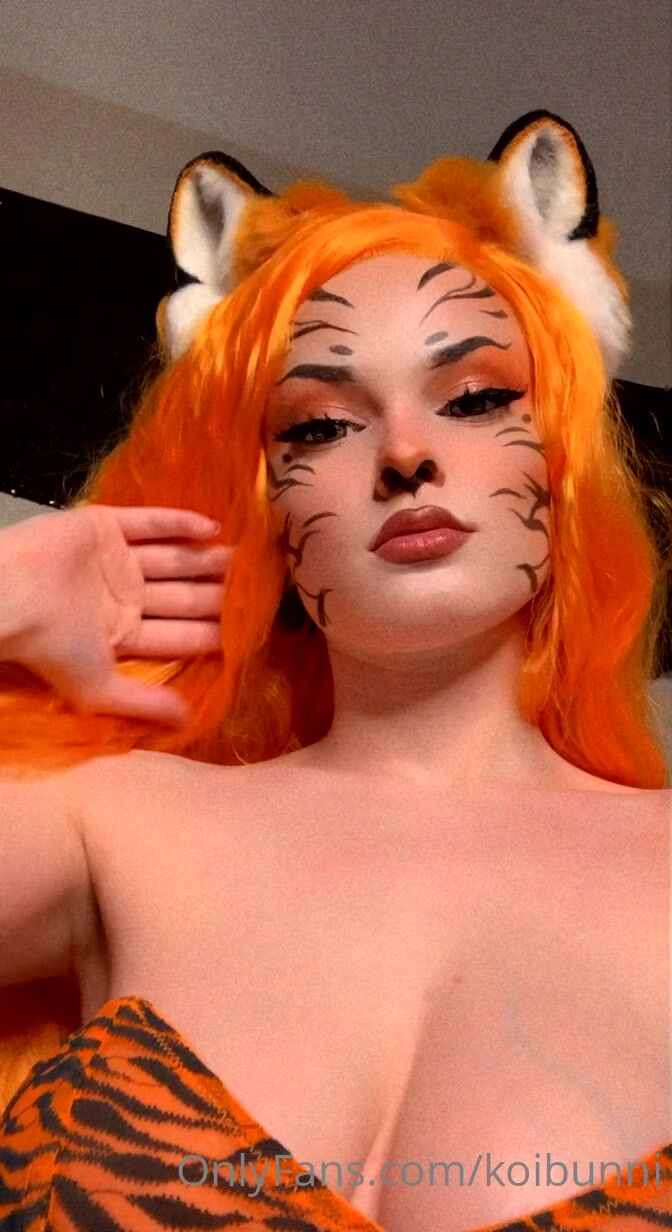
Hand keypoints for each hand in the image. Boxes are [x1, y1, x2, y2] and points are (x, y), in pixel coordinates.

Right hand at [1, 504, 231, 723]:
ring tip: (244, 558)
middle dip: (216, 595)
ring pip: (172, 558)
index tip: (251, 630)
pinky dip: (179, 522)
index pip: (177, 634)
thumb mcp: (98, 687)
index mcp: (120, 633)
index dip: (211, 633)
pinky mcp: (103, 525)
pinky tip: (212, 527)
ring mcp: (113, 559)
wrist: (9, 598)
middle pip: (181, 595)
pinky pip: (149, 521)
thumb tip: (190, 721)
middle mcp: (122, 596)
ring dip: (206, 559)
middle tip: (259, 589)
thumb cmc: (51, 647)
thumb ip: (143, 703)